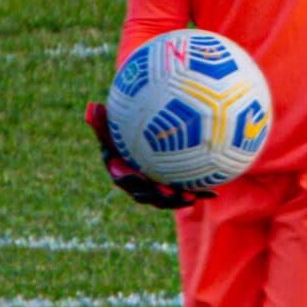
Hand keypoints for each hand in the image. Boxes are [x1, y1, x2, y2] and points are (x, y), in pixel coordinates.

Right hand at [86, 102, 209, 209]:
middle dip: (157, 197)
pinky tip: (213, 191)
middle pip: (145, 195)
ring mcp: (156, 189)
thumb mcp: (112, 128)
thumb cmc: (123, 134)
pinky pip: (184, 193)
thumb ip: (102, 121)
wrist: (140, 146)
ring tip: (190, 197)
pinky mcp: (173, 189)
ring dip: (177, 200)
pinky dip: (198, 193)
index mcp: (121, 172)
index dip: (130, 181)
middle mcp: (138, 184)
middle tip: (168, 192)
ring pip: (165, 200)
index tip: (139, 176)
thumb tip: (94, 106)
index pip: (122, 179)